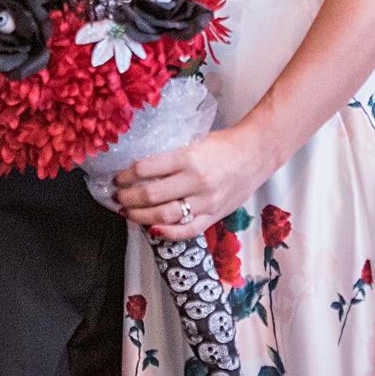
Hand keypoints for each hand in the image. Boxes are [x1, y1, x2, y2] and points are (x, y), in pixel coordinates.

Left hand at [112, 127, 275, 239]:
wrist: (256, 154)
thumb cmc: (224, 145)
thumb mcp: (194, 143)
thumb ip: (171, 158)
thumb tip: (140, 171)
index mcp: (189, 157)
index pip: (146, 168)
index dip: (126, 175)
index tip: (118, 177)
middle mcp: (196, 181)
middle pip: (151, 195)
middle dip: (128, 197)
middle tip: (118, 196)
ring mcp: (206, 202)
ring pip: (164, 216)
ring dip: (140, 216)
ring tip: (128, 212)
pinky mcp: (214, 215)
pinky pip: (186, 230)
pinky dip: (165, 233)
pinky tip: (151, 228)